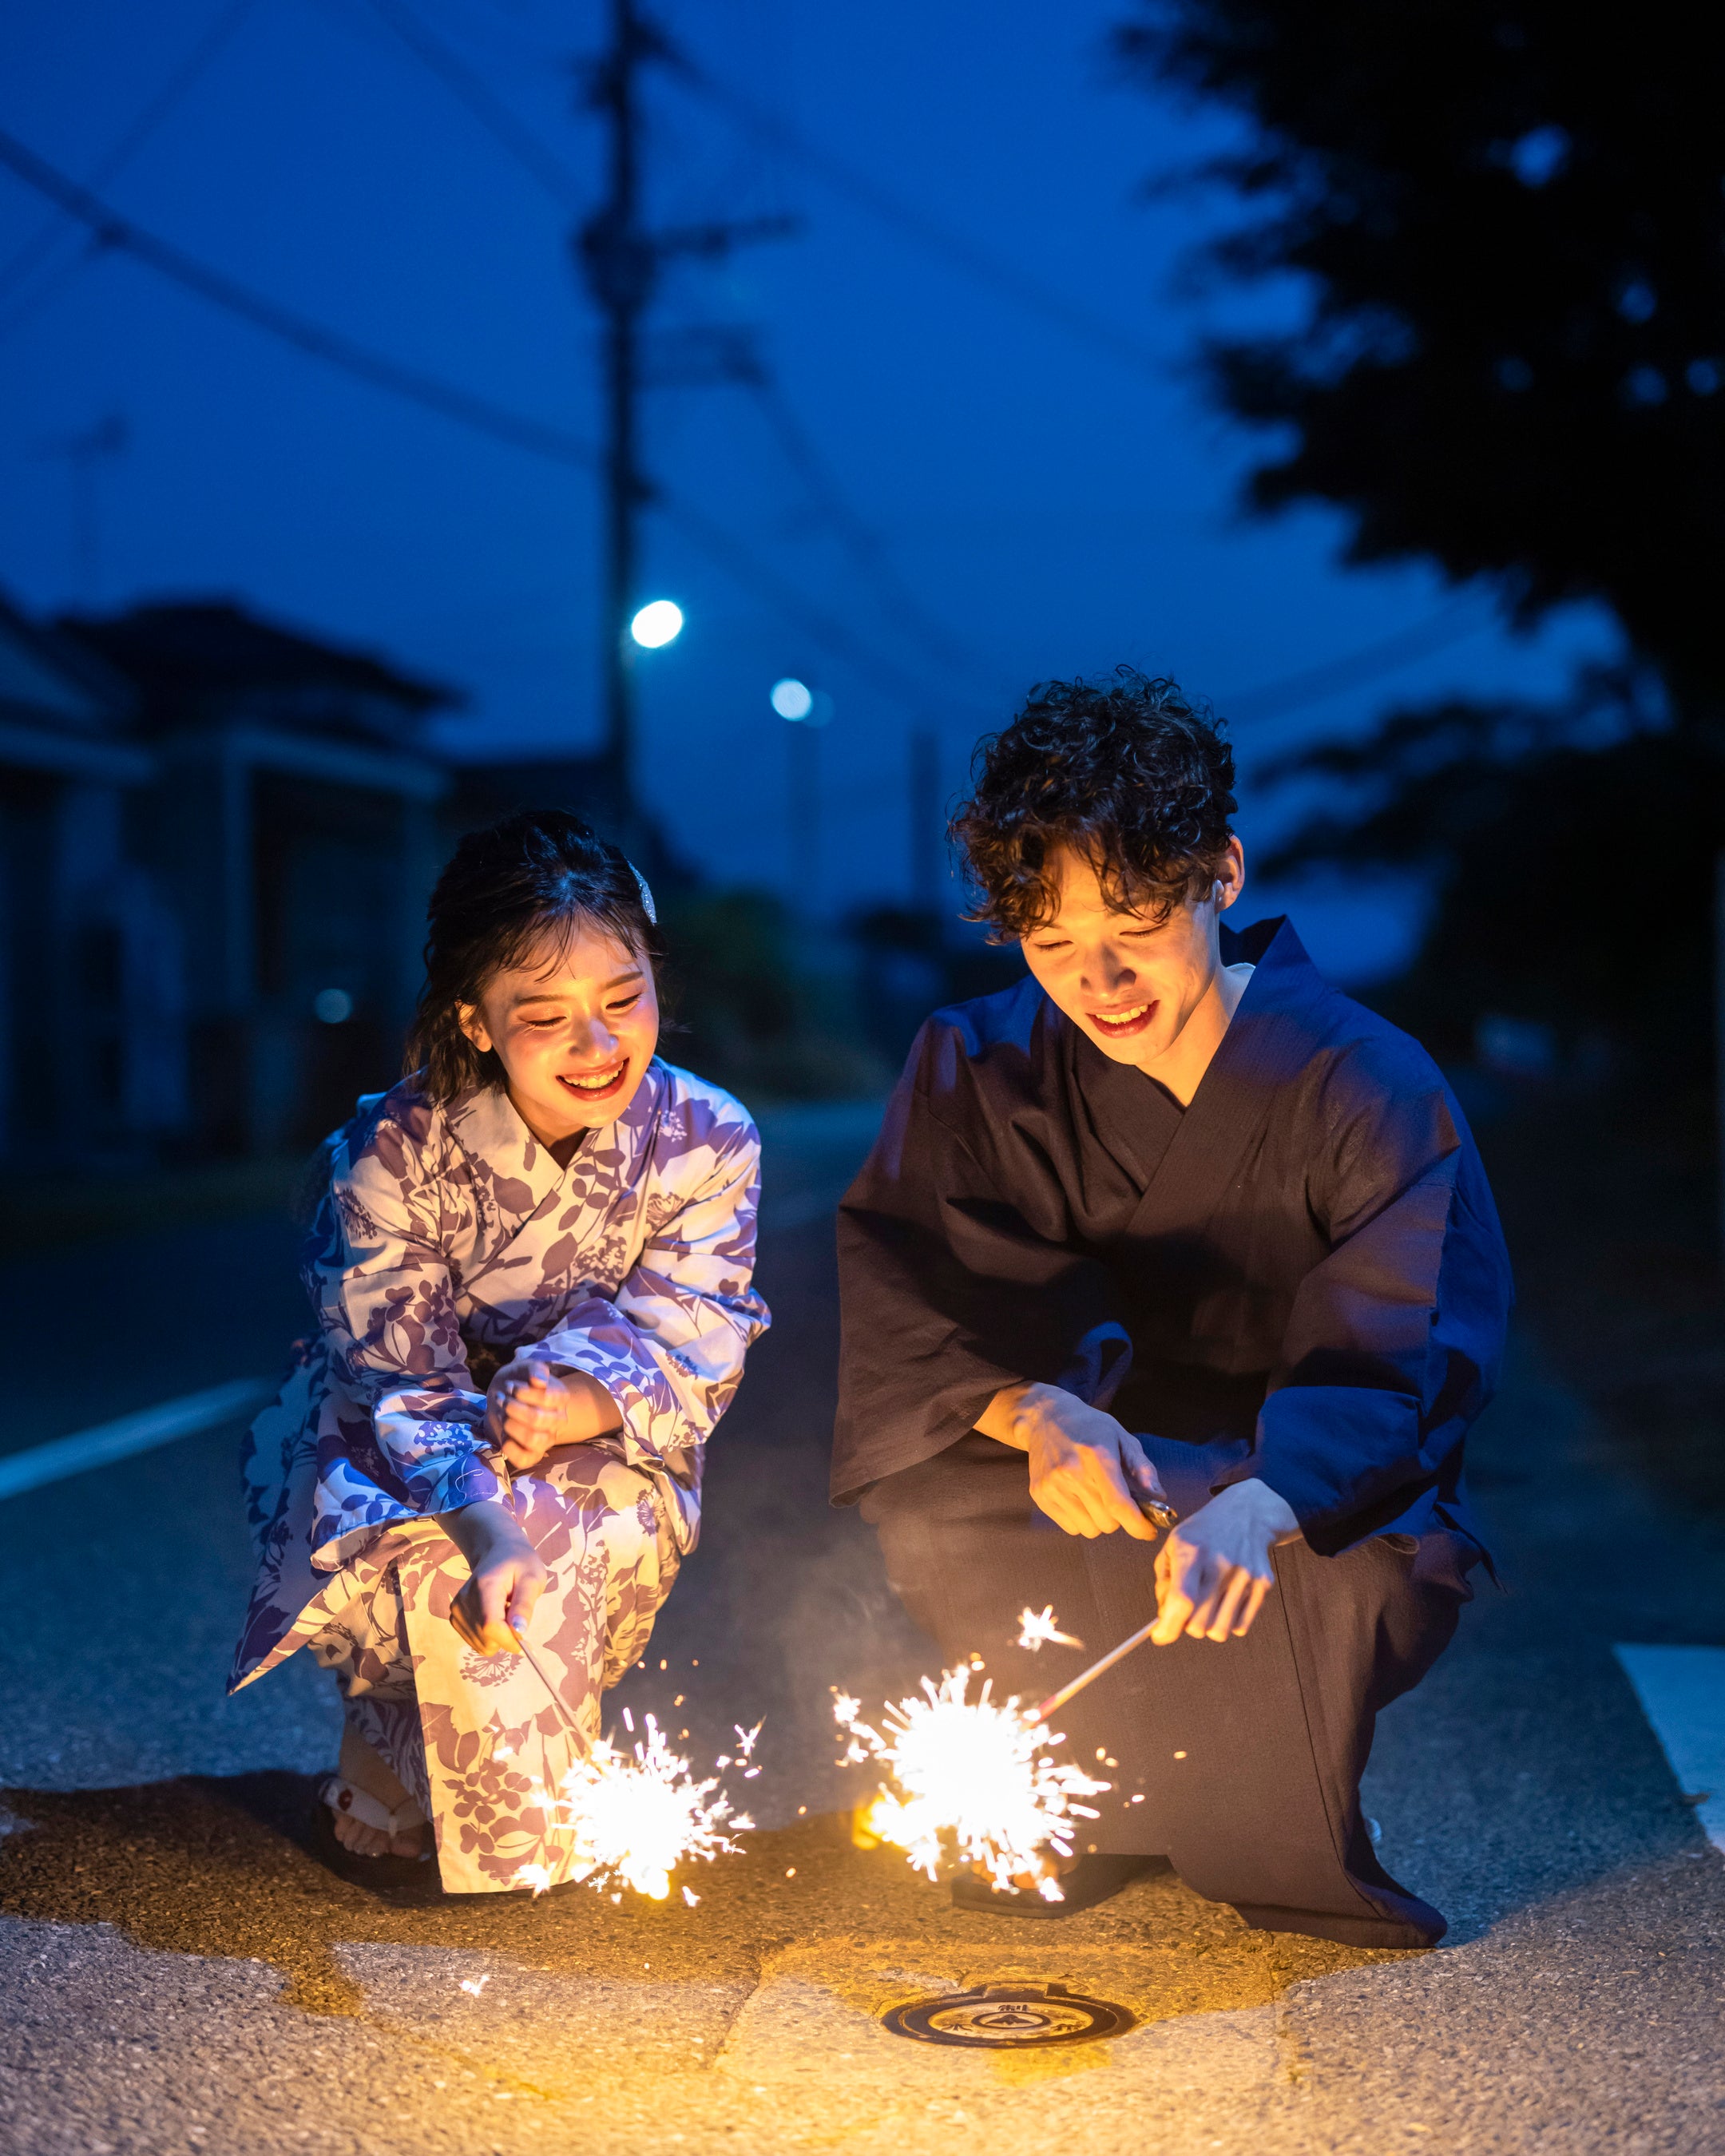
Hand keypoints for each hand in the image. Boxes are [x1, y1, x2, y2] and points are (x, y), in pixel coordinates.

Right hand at [438, 1499, 548, 1655]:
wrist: (497, 1551)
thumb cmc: (519, 1564)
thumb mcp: (533, 1579)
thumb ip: (525, 1605)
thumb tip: (519, 1631)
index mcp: (485, 1586)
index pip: (491, 1626)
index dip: (509, 1640)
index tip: (526, 1641)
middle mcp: (464, 1599)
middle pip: (485, 1639)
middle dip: (506, 1637)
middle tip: (515, 1615)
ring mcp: (456, 1608)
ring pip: (481, 1645)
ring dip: (497, 1637)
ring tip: (504, 1612)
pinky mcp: (454, 1616)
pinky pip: (475, 1641)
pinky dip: (488, 1636)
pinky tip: (494, 1616)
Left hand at [484, 1358, 620, 1469]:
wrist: (503, 1398)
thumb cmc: (517, 1382)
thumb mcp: (524, 1368)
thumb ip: (535, 1369)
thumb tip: (539, 1381)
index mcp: (561, 1398)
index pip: (547, 1398)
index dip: (523, 1393)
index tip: (510, 1387)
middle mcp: (559, 1420)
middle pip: (537, 1419)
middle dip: (512, 1408)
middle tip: (502, 1399)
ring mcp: (547, 1439)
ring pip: (532, 1439)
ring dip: (510, 1425)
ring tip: (503, 1416)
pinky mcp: (532, 1455)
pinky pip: (524, 1460)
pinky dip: (509, 1448)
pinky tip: (504, 1435)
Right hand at [979, 1383, 1170, 1540]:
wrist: (1045, 1418)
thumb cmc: (1089, 1427)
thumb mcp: (1121, 1437)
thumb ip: (1142, 1468)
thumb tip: (1159, 1497)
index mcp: (1096, 1454)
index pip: (1117, 1503)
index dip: (1137, 1524)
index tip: (1149, 1531)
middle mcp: (1071, 1471)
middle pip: (1106, 1522)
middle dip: (1118, 1517)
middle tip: (1115, 1498)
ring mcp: (1052, 1485)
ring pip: (1089, 1529)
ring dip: (1099, 1520)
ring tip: (1095, 1496)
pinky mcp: (1040, 1495)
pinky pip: (1071, 1527)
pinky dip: (1080, 1519)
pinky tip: (1078, 1497)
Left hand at [1150, 1478, 1300, 1644]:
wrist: (1247, 1514)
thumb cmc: (1203, 1533)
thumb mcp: (1173, 1546)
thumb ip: (1164, 1583)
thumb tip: (1165, 1620)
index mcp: (1192, 1551)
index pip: (1182, 1600)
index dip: (1169, 1626)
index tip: (1160, 1636)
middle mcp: (1220, 1563)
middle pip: (1199, 1624)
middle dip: (1187, 1625)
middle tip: (1187, 1611)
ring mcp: (1245, 1575)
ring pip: (1220, 1631)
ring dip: (1208, 1626)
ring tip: (1207, 1604)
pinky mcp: (1263, 1584)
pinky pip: (1241, 1626)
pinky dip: (1229, 1622)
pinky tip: (1226, 1601)